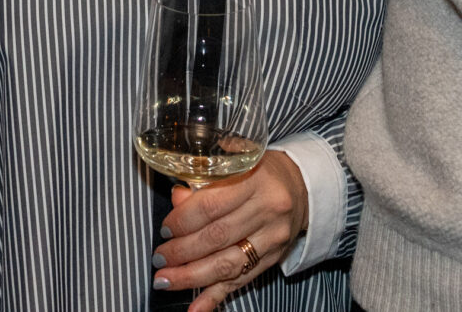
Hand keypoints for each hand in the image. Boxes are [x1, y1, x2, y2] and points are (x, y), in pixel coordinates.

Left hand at [155, 149, 306, 309]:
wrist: (301, 187)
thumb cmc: (259, 173)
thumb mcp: (234, 164)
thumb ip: (203, 180)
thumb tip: (177, 199)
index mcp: (255, 179)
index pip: (211, 205)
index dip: (183, 220)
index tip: (166, 229)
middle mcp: (267, 210)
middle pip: (217, 237)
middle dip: (182, 251)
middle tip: (159, 257)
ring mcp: (272, 238)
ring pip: (227, 264)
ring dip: (192, 276)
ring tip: (166, 280)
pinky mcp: (273, 259)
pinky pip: (240, 282)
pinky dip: (215, 297)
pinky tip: (196, 308)